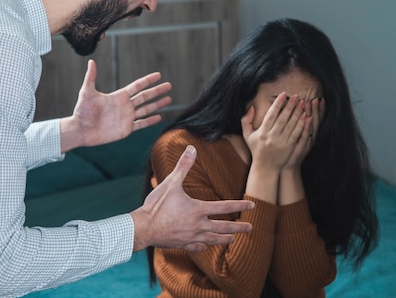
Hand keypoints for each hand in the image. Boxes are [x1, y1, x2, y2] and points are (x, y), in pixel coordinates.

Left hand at [69, 59, 171, 146]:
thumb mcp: (87, 92)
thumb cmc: (82, 111)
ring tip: (169, 99)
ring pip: (146, 109)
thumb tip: (91, 61)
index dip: (148, 80)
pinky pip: (141, 124)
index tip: (158, 75)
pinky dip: (150, 121)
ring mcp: (127, 117)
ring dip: (158, 104)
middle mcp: (125, 106)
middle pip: (145, 96)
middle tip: (169, 85)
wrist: (81, 130)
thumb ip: (91, 78)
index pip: (137, 86)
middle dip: (157, 91)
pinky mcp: (126, 129)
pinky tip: (159, 117)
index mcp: (118, 96)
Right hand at [131, 146, 253, 251]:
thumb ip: (183, 166)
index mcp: (198, 209)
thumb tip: (191, 148)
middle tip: (251, 228)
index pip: (225, 206)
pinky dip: (203, 246)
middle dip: (239, 227)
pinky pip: (196, 247)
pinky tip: (205, 246)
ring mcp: (191, 237)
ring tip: (233, 239)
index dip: (240, 205)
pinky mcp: (181, 244)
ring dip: (224, 239)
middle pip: (223, 227)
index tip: (253, 206)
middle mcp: (198, 225)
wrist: (142, 228)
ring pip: (213, 240)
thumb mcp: (171, 182)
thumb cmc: (156, 205)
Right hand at [241, 93, 310, 172]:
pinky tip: (306, 117)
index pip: (271, 115)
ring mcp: (281, 143)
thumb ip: (246, 120)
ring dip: (298, 113)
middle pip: (282, 118)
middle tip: (296, 96)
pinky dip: (302, 125)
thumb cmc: (256, 149)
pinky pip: (297, 134)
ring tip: (302, 103)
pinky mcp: (289, 147)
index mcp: (262, 132)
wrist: (265, 168)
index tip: (283, 94)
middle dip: (290, 106)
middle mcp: (271, 137)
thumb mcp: (247, 135)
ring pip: (291, 125)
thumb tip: (251, 106)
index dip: (277, 104)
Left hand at [282, 96, 325, 169]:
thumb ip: (295, 124)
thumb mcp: (294, 136)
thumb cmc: (289, 149)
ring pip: (311, 127)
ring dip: (312, 114)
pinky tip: (308, 118)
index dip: (319, 110)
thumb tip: (296, 110)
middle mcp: (310, 137)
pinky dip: (307, 126)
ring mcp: (306, 142)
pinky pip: (305, 134)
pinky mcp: (301, 147)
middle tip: (316, 99)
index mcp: (309, 134)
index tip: (320, 99)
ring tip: (312, 104)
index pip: (316, 119)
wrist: (286, 166)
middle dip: (316, 110)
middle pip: (315, 121)